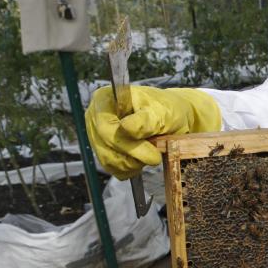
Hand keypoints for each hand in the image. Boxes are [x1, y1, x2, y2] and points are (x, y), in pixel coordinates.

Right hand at [85, 86, 220, 178]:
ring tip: (151, 155)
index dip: (127, 142)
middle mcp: (96, 117)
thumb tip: (126, 128)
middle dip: (133, 154)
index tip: (153, 152)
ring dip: (132, 163)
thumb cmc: (166, 110)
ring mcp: (97, 135)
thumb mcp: (161, 112)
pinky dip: (130, 169)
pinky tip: (143, 161)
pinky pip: (112, 168)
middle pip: (105, 144)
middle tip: (156, 157)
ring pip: (108, 159)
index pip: (106, 126)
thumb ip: (145, 120)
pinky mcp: (104, 151)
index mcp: (105, 98)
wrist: (171, 118)